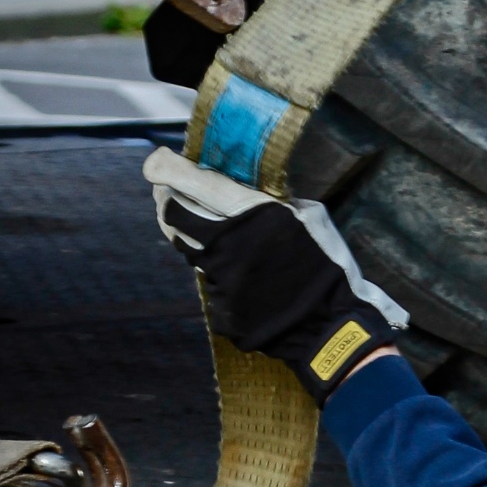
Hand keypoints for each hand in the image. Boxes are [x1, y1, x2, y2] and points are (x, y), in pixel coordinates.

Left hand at [144, 148, 407, 402]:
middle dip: (166, 199)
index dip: (169, 171)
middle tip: (166, 191)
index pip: (199, 186)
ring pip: (189, 248)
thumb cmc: (329, 265)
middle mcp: (228, 244)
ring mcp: (219, 278)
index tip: (155, 161)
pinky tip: (240, 276)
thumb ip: (274, 203)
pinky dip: (219, 273)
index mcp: (254, 215)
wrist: (331, 325)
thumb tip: (249, 193)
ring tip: (200, 228)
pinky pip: (210, 281)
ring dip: (189, 234)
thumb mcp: (310, 217)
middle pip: (176, 216)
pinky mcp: (219, 307)